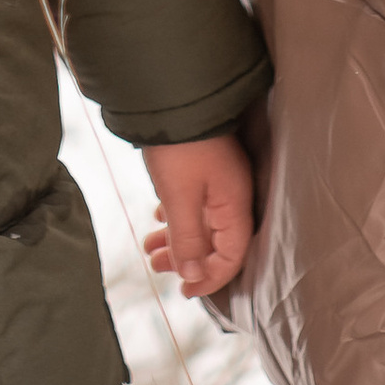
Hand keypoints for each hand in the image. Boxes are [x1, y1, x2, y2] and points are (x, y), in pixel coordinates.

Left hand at [140, 131, 255, 298]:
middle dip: (187, 260)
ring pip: (202, 222)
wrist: (171, 94)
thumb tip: (192, 275)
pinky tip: (158, 218)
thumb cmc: (179, 147)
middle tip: (158, 268)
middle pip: (216, 241)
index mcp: (234, 205)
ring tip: (149, 249)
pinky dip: (176, 217)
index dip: (210, 278)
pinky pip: (195, 204)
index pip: (232, 256)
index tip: (185, 291)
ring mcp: (219, 180)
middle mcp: (232, 195)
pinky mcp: (204, 168)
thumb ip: (188, 239)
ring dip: (177, 239)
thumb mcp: (180, 197)